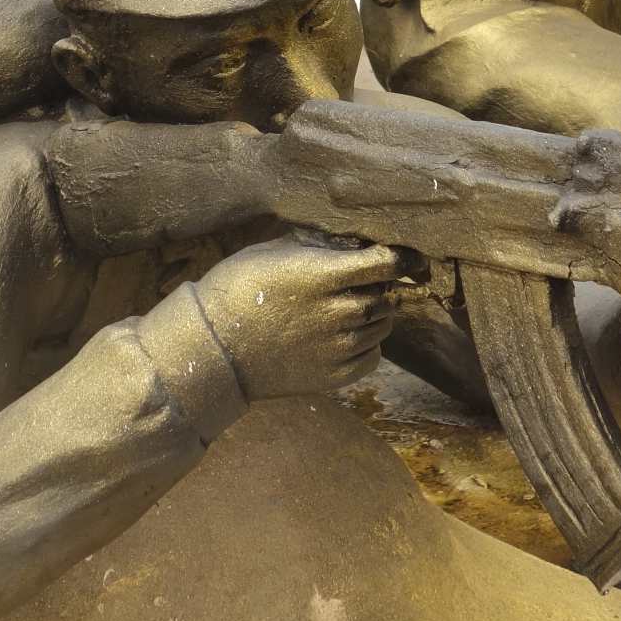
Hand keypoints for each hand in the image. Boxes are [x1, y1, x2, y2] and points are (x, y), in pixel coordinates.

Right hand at [191, 236, 402, 399]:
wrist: (213, 348)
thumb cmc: (238, 289)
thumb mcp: (275, 251)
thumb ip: (320, 248)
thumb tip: (352, 243)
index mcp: (324, 275)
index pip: (386, 263)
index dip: (403, 258)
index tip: (407, 257)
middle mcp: (338, 312)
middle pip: (387, 294)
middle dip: (381, 285)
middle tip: (361, 282)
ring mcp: (338, 348)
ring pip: (383, 325)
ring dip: (375, 314)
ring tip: (346, 308)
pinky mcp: (334, 376)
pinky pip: (373, 355)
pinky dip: (368, 343)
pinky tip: (345, 335)